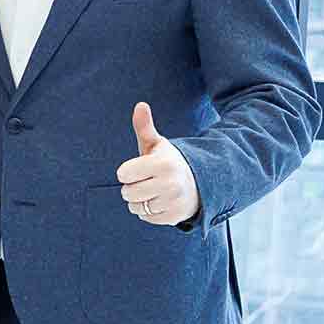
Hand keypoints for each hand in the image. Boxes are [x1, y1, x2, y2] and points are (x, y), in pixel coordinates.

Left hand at [116, 102, 199, 227]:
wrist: (200, 182)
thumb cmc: (169, 162)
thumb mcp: (157, 145)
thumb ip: (144, 127)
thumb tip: (140, 105)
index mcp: (163, 164)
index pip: (123, 174)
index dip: (128, 172)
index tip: (140, 168)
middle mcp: (170, 184)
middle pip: (127, 193)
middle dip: (133, 187)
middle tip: (149, 180)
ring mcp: (173, 202)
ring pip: (134, 207)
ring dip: (140, 201)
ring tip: (155, 191)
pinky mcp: (174, 217)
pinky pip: (145, 217)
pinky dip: (149, 212)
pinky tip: (162, 201)